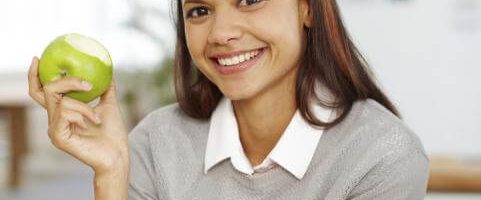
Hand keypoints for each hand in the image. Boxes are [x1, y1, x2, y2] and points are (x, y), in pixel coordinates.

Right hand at [28, 57, 128, 174]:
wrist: (117, 154)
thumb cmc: (113, 134)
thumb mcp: (110, 105)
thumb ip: (106, 90)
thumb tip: (108, 72)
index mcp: (62, 112)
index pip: (41, 92)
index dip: (35, 76)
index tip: (38, 59)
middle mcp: (54, 120)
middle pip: (47, 91)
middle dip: (66, 82)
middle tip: (86, 83)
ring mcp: (54, 130)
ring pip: (62, 102)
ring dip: (85, 107)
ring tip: (98, 118)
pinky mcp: (58, 138)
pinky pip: (65, 114)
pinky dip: (82, 114)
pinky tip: (93, 122)